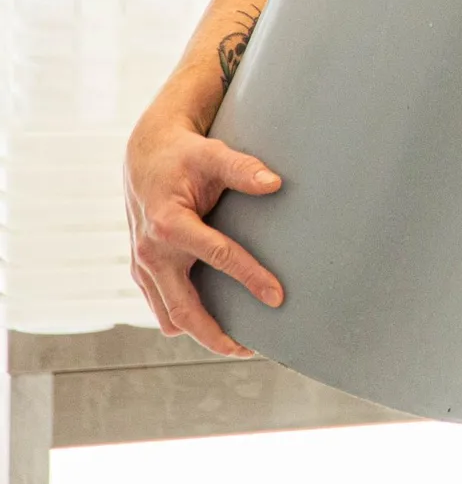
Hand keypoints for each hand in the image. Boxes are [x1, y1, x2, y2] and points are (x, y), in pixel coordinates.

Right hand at [125, 105, 284, 357]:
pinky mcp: (142, 271)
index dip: (250, 278)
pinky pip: (160, 307)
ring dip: (199, 334)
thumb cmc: (184, 156)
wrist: (146, 155)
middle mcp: (151, 253)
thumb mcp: (212, 154)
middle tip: (250, 349)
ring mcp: (142, 266)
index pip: (217, 257)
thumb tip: (275, 183)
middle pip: (183, 309)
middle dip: (215, 335)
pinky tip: (209, 324)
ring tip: (235, 344)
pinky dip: (182, 320)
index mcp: (169, 224)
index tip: (278, 297)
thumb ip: (243, 169)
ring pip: (169, 316)